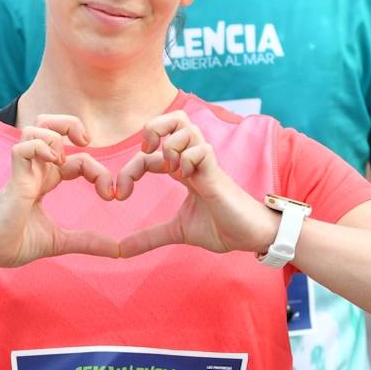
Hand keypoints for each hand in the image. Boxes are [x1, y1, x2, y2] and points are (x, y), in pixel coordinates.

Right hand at [0, 115, 117, 268]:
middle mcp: (34, 170)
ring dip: (56, 132)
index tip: (111, 194)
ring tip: (68, 154)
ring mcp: (23, 172)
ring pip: (35, 128)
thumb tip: (118, 250)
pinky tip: (55, 162)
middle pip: (48, 125)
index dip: (96, 170)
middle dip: (70, 124)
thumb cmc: (14, 243)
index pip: (74, 158)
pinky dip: (40, 146)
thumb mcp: (60, 242)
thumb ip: (88, 242)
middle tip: (86, 141)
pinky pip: (23, 147)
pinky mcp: (15, 180)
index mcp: (44, 180)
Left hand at [115, 112, 278, 257]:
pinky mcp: (217, 174)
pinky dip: (187, 159)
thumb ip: (149, 237)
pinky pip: (201, 150)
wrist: (250, 237)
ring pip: (187, 127)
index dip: (130, 169)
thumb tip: (121, 250)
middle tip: (145, 153)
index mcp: (183, 170)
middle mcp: (193, 161)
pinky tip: (185, 178)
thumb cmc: (221, 228)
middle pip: (175, 119)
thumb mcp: (177, 232)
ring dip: (169, 145)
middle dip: (153, 128)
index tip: (120, 195)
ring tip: (168, 170)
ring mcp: (206, 164)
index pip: (151, 153)